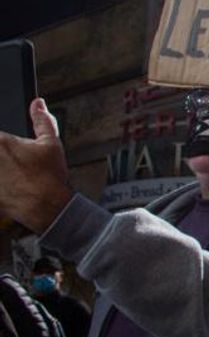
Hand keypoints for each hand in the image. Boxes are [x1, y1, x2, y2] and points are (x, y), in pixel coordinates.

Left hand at [0, 99, 72, 233]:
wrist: (46, 207)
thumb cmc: (49, 177)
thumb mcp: (51, 144)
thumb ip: (43, 121)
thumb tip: (38, 104)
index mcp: (0, 141)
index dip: (2, 145)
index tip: (10, 153)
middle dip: (1, 160)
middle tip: (11, 167)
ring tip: (9, 177)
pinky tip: (6, 188)